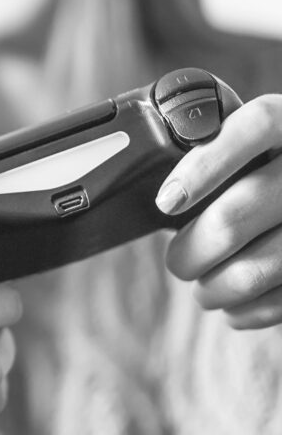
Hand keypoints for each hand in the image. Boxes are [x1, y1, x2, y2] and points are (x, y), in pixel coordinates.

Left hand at [161, 94, 281, 328]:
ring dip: (217, 287)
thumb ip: (219, 156)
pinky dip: (252, 310)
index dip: (206, 163)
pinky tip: (236, 308)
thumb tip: (162, 200)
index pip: (259, 125)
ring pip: (259, 265)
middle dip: (193, 249)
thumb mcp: (260, 152)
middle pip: (239, 210)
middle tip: (178, 262)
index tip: (166, 201)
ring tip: (204, 290)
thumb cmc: (272, 178)